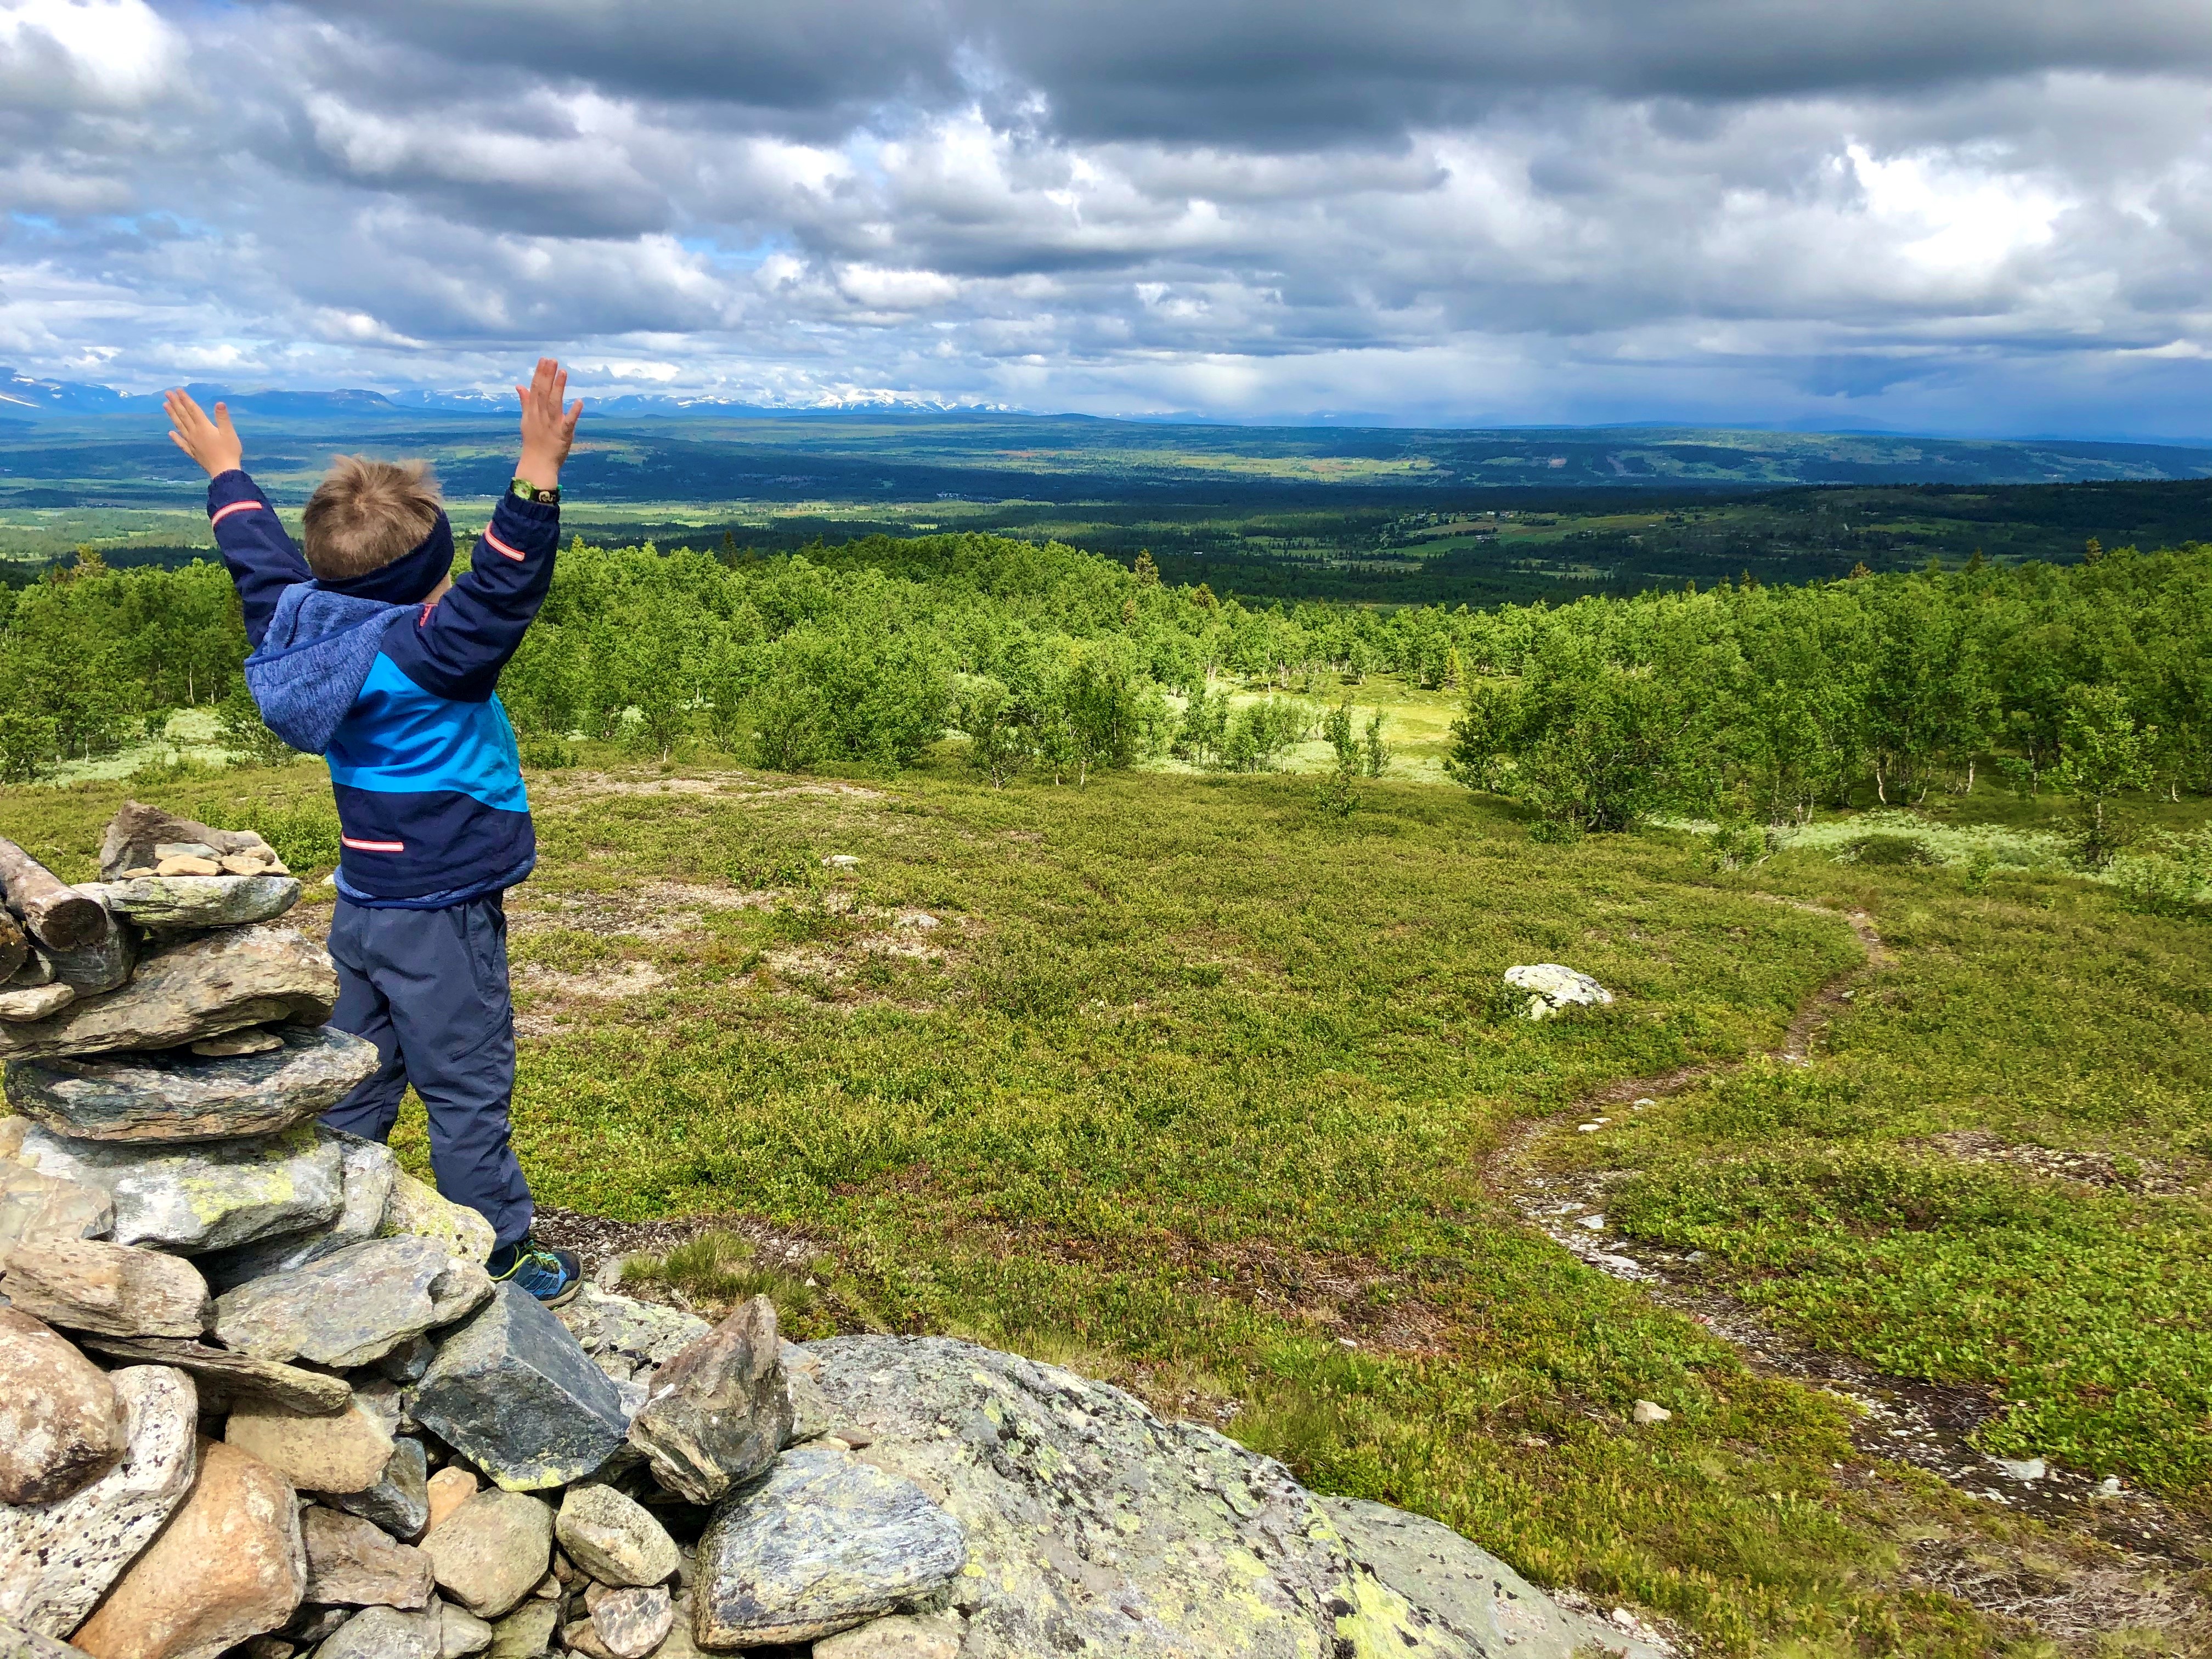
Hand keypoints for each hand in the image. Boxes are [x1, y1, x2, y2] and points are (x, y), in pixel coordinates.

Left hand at [164, 389, 242, 477]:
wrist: (224, 471)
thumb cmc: (229, 451)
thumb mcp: (229, 433)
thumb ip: (223, 418)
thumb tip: (219, 403)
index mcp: (204, 427)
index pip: (193, 410)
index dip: (185, 399)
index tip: (178, 390)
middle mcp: (195, 433)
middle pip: (183, 416)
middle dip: (176, 404)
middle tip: (167, 394)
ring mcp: (192, 443)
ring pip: (179, 426)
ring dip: (172, 416)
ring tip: (165, 406)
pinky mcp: (192, 452)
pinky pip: (181, 443)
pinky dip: (176, 438)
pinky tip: (171, 433)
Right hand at [514, 358, 581, 489]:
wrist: (537, 464)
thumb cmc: (533, 442)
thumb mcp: (526, 420)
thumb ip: (525, 402)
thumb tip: (519, 385)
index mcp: (532, 412)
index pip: (536, 389)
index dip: (540, 374)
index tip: (544, 360)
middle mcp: (541, 416)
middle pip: (543, 393)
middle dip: (547, 376)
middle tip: (552, 360)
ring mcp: (552, 425)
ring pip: (554, 404)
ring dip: (558, 388)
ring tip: (563, 372)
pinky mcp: (563, 435)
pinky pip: (569, 422)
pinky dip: (574, 412)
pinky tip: (579, 401)